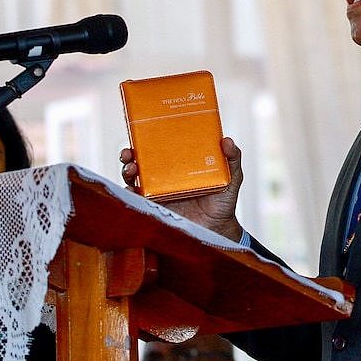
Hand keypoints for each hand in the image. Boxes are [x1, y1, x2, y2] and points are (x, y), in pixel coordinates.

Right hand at [119, 137, 244, 241]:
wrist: (218, 228)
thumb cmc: (223, 201)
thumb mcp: (231, 176)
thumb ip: (232, 158)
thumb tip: (227, 141)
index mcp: (181, 164)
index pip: (161, 147)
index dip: (149, 139)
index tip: (143, 131)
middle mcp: (166, 176)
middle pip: (142, 160)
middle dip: (131, 154)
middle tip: (130, 152)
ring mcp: (159, 191)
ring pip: (135, 177)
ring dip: (128, 170)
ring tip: (131, 168)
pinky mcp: (156, 207)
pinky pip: (138, 199)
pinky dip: (130, 194)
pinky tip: (132, 190)